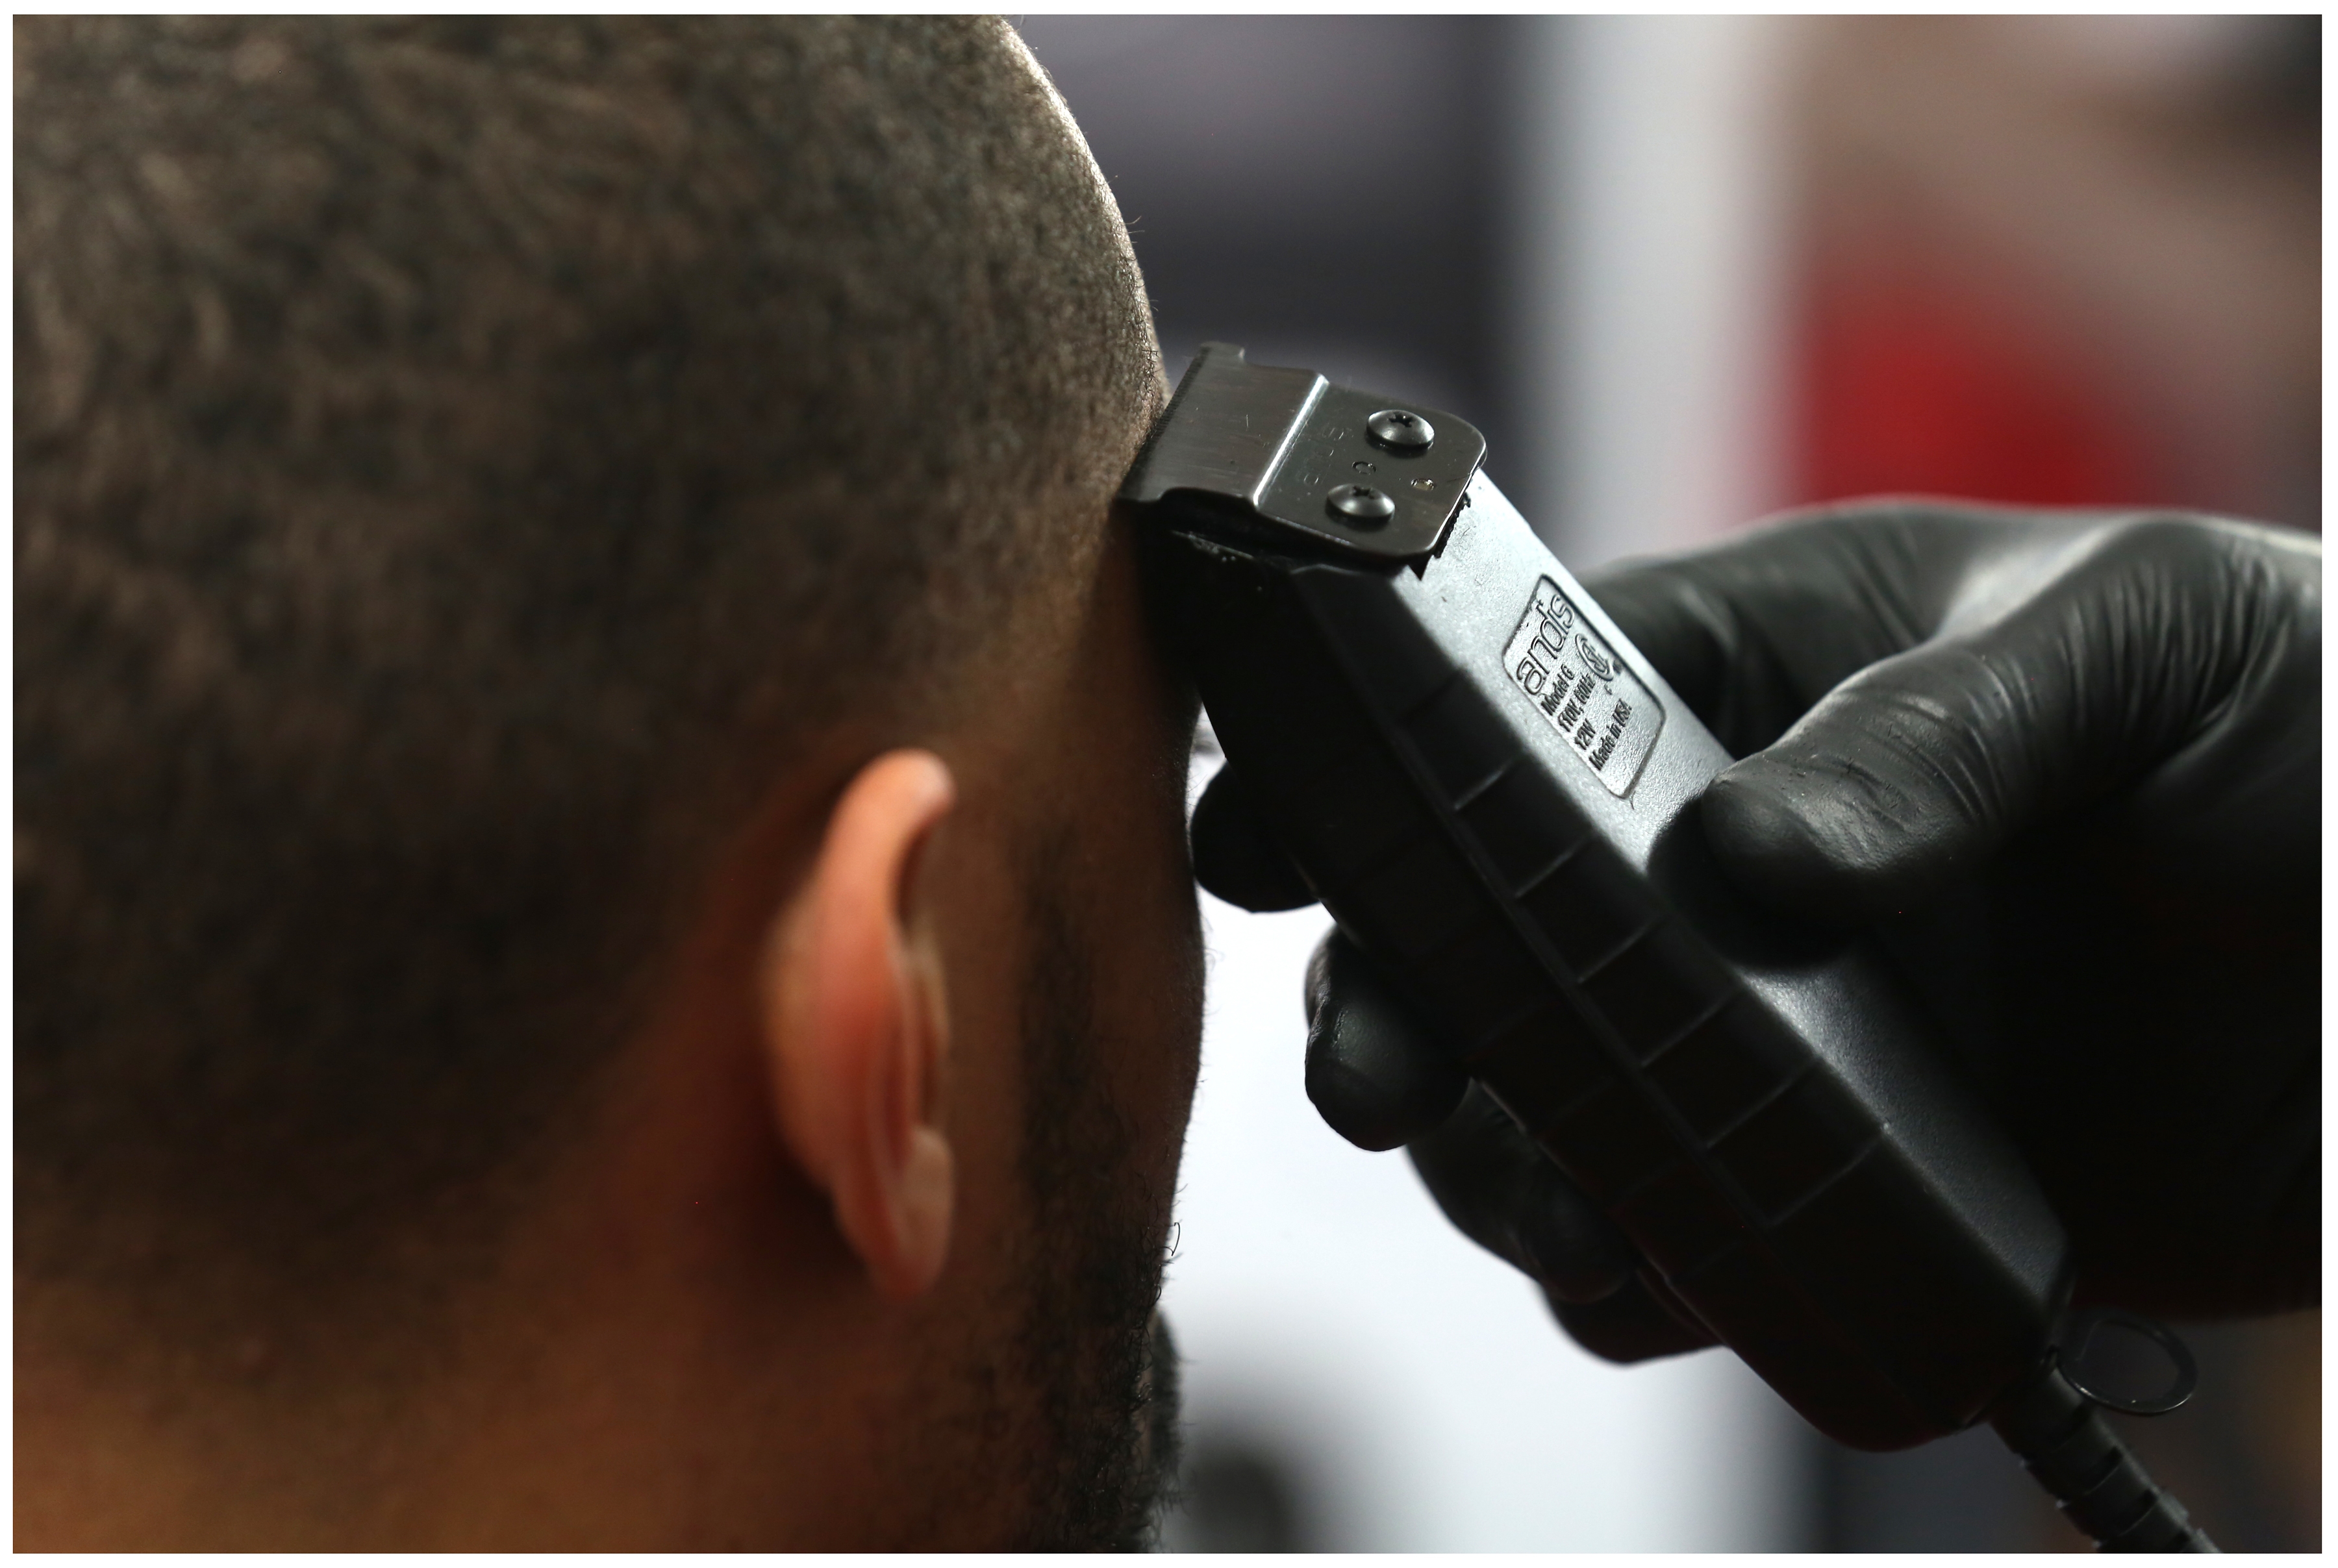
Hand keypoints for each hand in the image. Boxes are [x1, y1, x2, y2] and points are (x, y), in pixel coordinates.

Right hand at [1193, 502, 2318, 1357]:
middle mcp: (1727, 861)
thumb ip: (1936, 731)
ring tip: (1561, 1203)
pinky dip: (1635, 1280)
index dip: (1370, 768)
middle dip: (1400, 1007)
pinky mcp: (1838, 1179)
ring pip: (1549, 1107)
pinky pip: (1677, 1242)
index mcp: (1762, 679)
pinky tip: (1665, 1278)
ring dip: (1508, 1168)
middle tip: (1376, 1079)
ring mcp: (1772, 1032)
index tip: (1262, 836)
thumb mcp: (2134, 641)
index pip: (1515, 703)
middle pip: (1487, 934)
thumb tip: (1741, 863)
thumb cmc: (2312, 719)